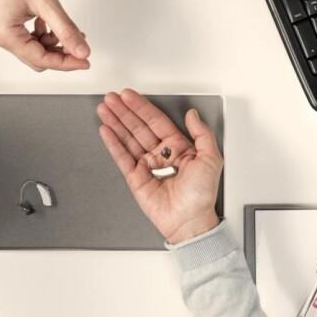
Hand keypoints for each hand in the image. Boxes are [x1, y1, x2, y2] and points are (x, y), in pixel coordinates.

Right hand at [0, 0, 90, 71]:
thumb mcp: (46, 2)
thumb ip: (66, 30)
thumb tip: (81, 52)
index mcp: (5, 35)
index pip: (41, 60)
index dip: (66, 63)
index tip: (84, 62)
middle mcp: (3, 37)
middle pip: (39, 59)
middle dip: (61, 55)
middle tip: (81, 50)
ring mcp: (6, 32)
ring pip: (37, 50)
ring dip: (56, 44)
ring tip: (70, 33)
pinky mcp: (11, 25)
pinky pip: (33, 39)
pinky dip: (48, 35)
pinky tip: (54, 25)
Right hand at [97, 89, 222, 244]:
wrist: (189, 221)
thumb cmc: (201, 195)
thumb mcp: (211, 158)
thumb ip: (202, 133)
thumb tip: (192, 114)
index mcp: (178, 147)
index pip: (156, 121)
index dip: (142, 107)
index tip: (130, 96)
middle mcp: (161, 154)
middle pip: (138, 126)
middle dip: (124, 111)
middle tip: (112, 98)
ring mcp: (146, 165)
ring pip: (128, 138)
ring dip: (115, 122)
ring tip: (104, 109)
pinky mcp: (135, 178)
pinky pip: (122, 157)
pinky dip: (113, 143)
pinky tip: (106, 131)